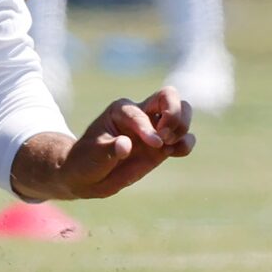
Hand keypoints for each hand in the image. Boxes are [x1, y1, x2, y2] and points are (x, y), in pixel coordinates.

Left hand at [15, 87, 196, 201]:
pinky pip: (184, 138)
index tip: (154, 144)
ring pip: (182, 111)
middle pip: (169, 95)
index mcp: (121, 110)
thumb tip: (126, 144)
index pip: (140, 112)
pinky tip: (174, 153)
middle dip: (175, 113)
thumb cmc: (86, 161)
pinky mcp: (163, 146)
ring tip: (170, 145)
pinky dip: (185, 144)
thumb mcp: (93, 156)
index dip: (148, 127)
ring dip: (183, 127)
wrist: (87, 176)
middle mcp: (140, 114)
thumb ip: (110, 149)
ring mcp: (154, 128)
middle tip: (166, 136)